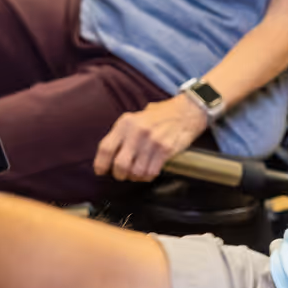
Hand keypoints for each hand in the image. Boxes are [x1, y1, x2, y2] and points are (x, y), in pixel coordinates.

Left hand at [93, 94, 211, 181]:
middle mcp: (137, 131)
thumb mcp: (136, 118)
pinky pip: (151, 172)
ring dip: (136, 177)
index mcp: (125, 122)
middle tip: (123, 174)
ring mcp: (152, 141)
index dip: (101, 164)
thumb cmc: (159, 116)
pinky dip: (148, 176)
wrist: (186, 111)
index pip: (105, 148)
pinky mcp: (165, 150)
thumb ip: (122, 134)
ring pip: (136, 172)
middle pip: (120, 165)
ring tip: (138, 172)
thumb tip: (108, 156)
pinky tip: (149, 171)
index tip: (101, 171)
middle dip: (120, 174)